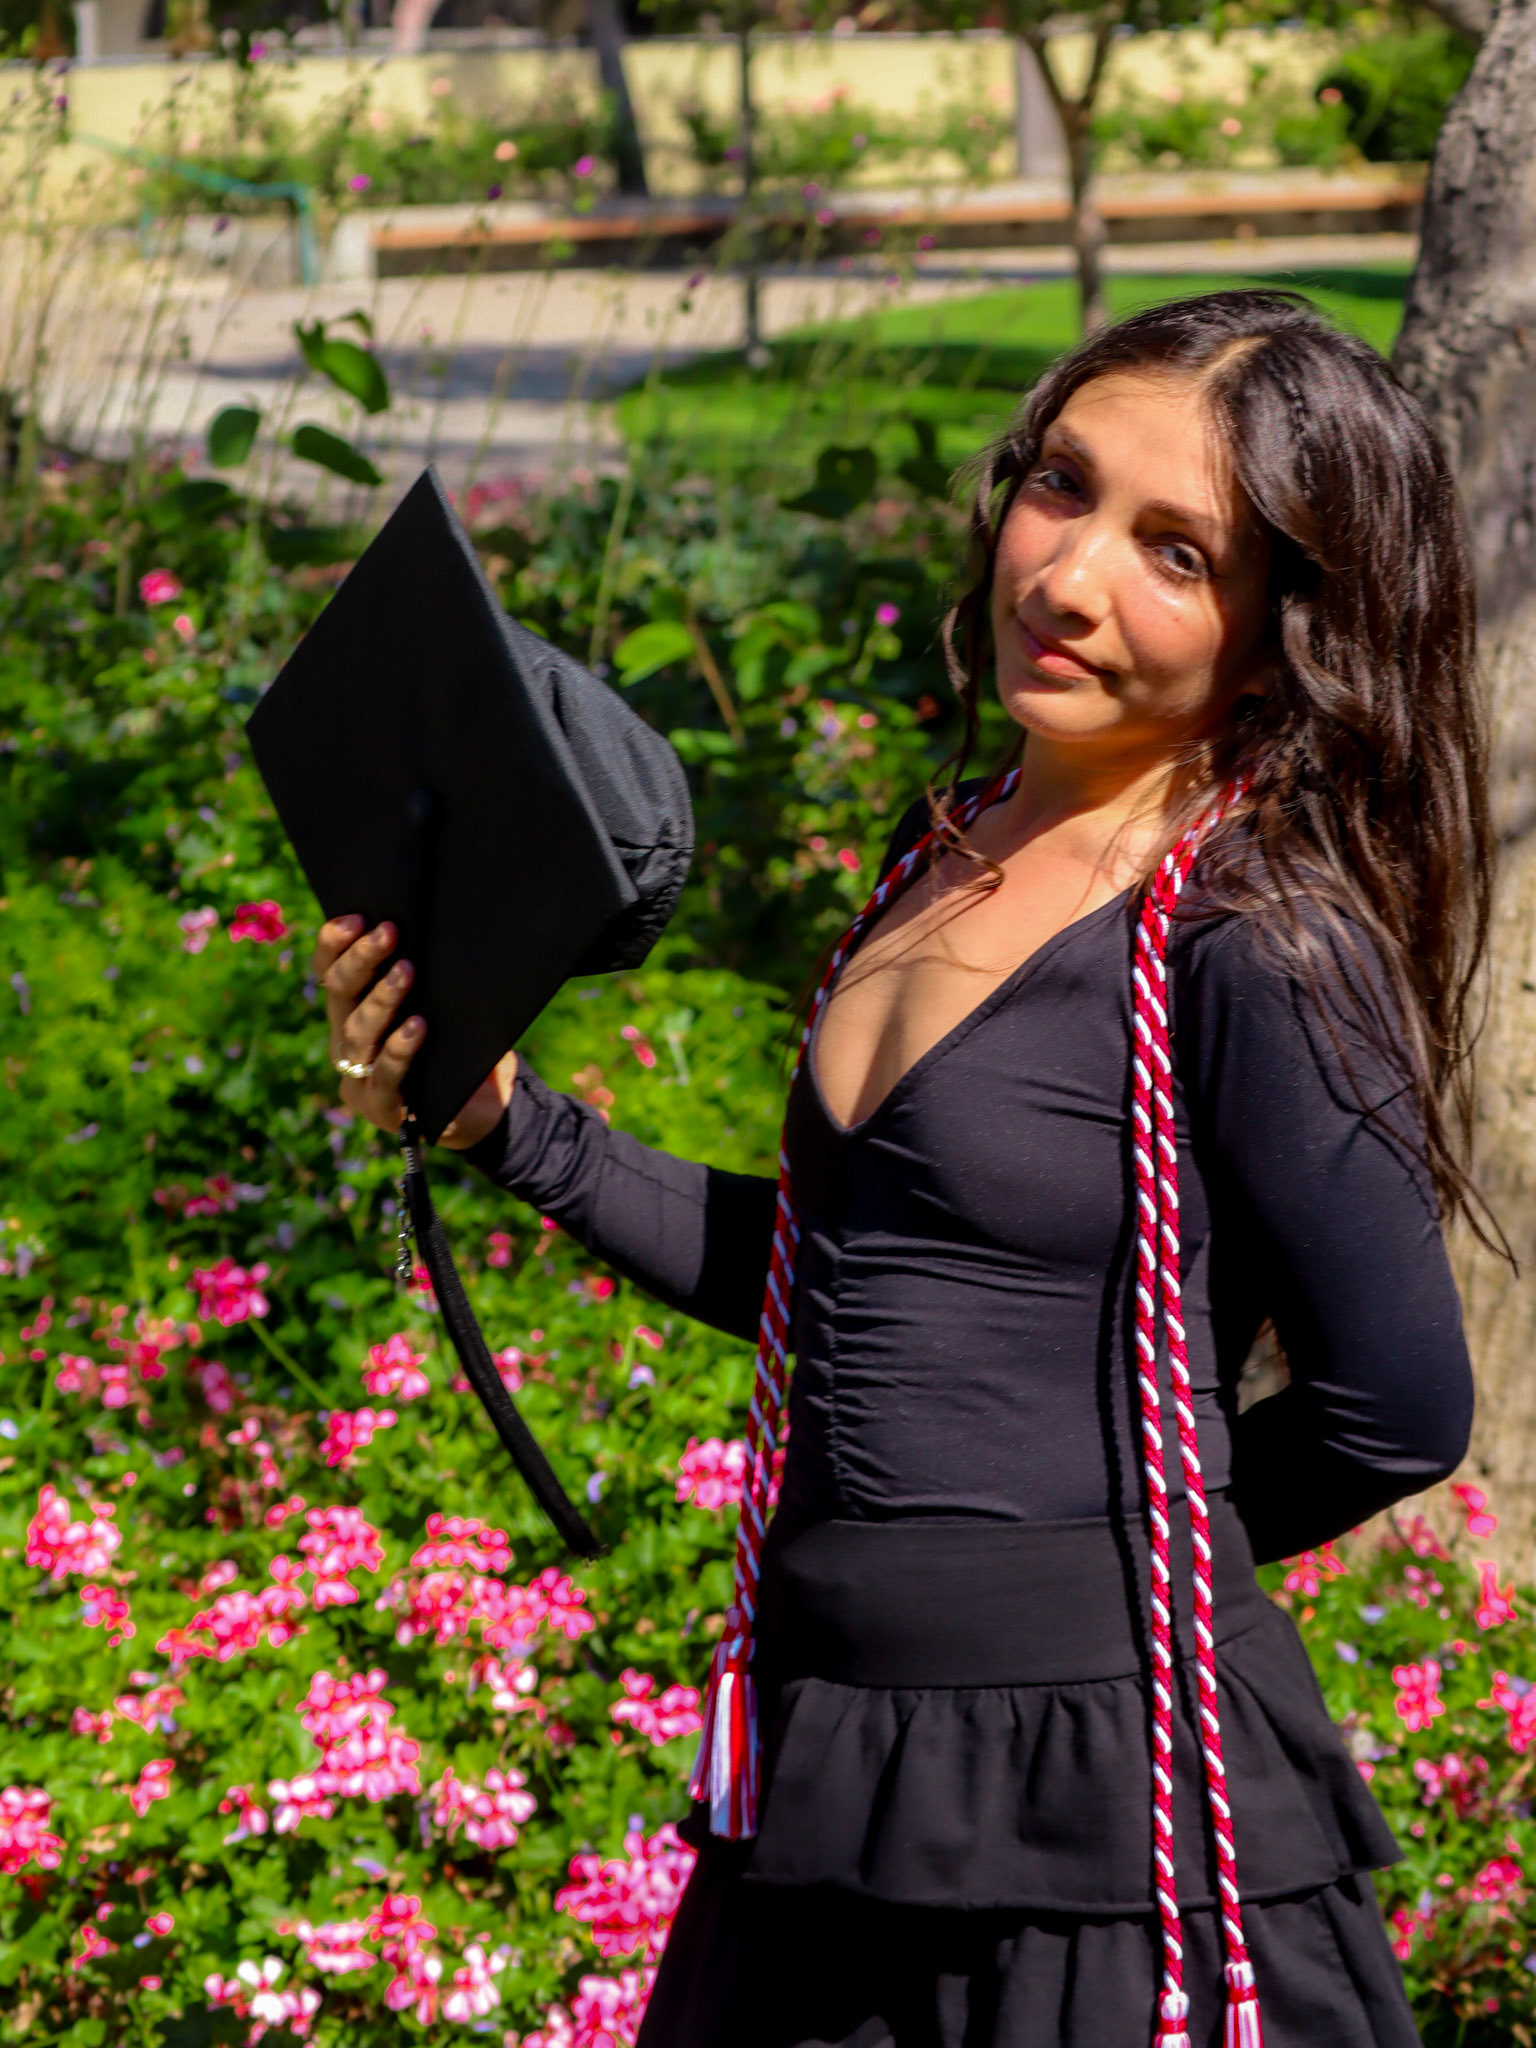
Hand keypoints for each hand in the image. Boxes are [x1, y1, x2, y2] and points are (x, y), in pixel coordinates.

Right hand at [310, 915, 516, 1150]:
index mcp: (353, 1010)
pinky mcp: (381, 1108)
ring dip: (381, 1000)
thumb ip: (428, 976)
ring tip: (405, 973)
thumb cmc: (460, 1046)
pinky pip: (385, 1078)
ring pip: (358, 1033)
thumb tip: (435, 925)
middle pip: (340, 994)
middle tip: (388, 932)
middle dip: (361, 960)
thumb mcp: (443, 1004)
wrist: (483, 1106)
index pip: (330, 970)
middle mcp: (348, 1040)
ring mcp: (359, 1077)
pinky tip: (416, 1028)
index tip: (357, 917)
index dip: (335, 943)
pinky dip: (399, 1051)